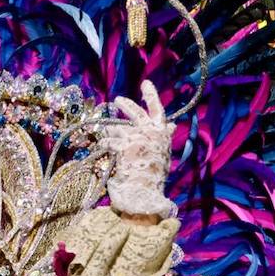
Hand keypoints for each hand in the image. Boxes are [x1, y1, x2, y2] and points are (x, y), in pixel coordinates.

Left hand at [102, 80, 176, 219]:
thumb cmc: (154, 176)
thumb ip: (165, 136)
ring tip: (106, 132)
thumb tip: (172, 124)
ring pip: (119, 128)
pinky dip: (105, 143)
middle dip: (126, 105)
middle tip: (118, 100)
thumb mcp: (164, 154)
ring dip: (111, 130)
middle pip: (136, 112)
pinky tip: (102, 146)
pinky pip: (109, 141)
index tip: (145, 83)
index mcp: (162, 134)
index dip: (151, 95)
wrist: (145, 192)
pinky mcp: (123, 145)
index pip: (158, 110)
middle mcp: (150, 132)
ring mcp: (136, 138)